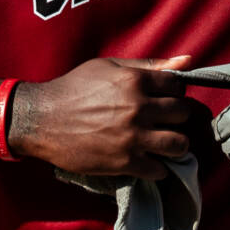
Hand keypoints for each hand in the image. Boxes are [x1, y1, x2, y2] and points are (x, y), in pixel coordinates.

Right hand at [12, 57, 206, 179]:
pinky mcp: (124, 162)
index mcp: (135, 81)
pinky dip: (158, 168)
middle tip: (165, 122)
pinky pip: (159, 169)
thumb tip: (188, 60)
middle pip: (183, 114)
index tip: (165, 99)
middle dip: (177, 117)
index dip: (174, 92)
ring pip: (179, 144)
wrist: (42, 120)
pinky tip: (149, 161)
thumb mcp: (108, 67)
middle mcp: (138, 108)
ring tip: (165, 144)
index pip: (178, 85)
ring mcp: (132, 137)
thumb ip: (149, 65)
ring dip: (176, 145)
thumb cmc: (74, 89)